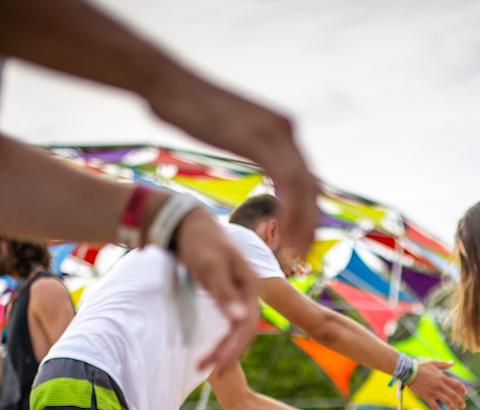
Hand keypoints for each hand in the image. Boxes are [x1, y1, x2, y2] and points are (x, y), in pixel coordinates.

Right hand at [144, 80, 317, 256]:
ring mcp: (275, 131)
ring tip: (294, 251)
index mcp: (280, 129)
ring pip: (304, 186)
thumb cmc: (187, 109)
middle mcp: (285, 128)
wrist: (167, 84)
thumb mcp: (229, 132)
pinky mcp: (260, 138)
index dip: (308, 214)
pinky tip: (282, 231)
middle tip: (303, 255)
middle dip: (311, 224)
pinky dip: (290, 209)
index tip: (301, 241)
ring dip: (303, 223)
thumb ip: (249, 146)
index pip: (306, 179)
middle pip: (311, 186)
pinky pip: (288, 180)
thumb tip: (253, 158)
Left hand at [174, 208, 257, 372]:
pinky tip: (207, 350)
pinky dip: (217, 338)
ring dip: (220, 348)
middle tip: (204, 372)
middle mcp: (248, 293)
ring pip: (233, 329)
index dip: (234, 348)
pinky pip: (225, 323)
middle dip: (225, 352)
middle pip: (241, 330)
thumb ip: (224, 293)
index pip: (247, 324)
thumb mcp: (209, 266)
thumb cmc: (200, 242)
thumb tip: (241, 320)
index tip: (220, 367)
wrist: (188, 224)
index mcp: (250, 286)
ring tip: (200, 366)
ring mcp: (237, 295)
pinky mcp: (225, 296)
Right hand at [409, 361, 467, 409]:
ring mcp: (433, 391)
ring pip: (446, 401)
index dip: (462, 389)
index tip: (464, 394)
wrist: (408, 371)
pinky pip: (434, 406)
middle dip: (460, 401)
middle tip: (463, 406)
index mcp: (442, 377)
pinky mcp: (426, 396)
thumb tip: (453, 363)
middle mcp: (440, 385)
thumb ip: (444, 365)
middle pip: (453, 395)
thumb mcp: (433, 363)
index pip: (456, 384)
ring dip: (452, 407)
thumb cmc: (420, 366)